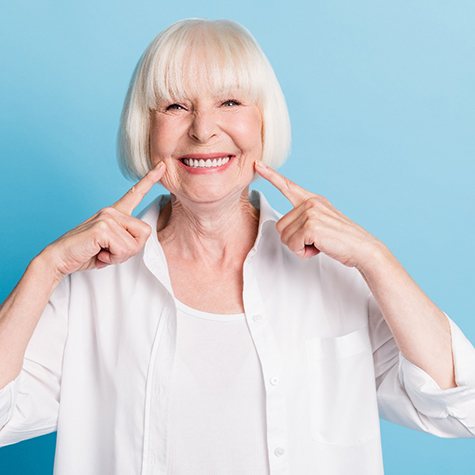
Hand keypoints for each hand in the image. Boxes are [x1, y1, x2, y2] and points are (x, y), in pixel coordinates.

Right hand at [42, 161, 165, 278]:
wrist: (60, 259)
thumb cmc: (86, 252)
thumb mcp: (112, 245)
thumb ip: (127, 239)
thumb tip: (141, 237)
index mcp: (114, 213)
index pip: (135, 193)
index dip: (150, 179)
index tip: (162, 166)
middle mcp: (112, 211)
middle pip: (145, 232)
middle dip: (131, 249)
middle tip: (110, 252)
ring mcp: (107, 217)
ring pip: (135, 244)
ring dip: (120, 256)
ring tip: (102, 252)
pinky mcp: (103, 227)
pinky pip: (123, 249)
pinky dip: (113, 257)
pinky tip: (98, 254)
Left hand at [254, 161, 382, 267]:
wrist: (363, 248)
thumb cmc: (342, 240)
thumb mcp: (323, 222)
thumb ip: (305, 218)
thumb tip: (285, 228)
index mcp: (313, 200)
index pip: (288, 185)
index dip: (271, 175)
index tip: (257, 164)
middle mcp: (310, 203)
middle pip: (280, 226)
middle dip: (294, 240)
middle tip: (315, 241)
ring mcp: (310, 213)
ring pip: (285, 236)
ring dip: (299, 247)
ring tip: (319, 243)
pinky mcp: (310, 226)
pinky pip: (292, 245)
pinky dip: (303, 252)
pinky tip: (319, 247)